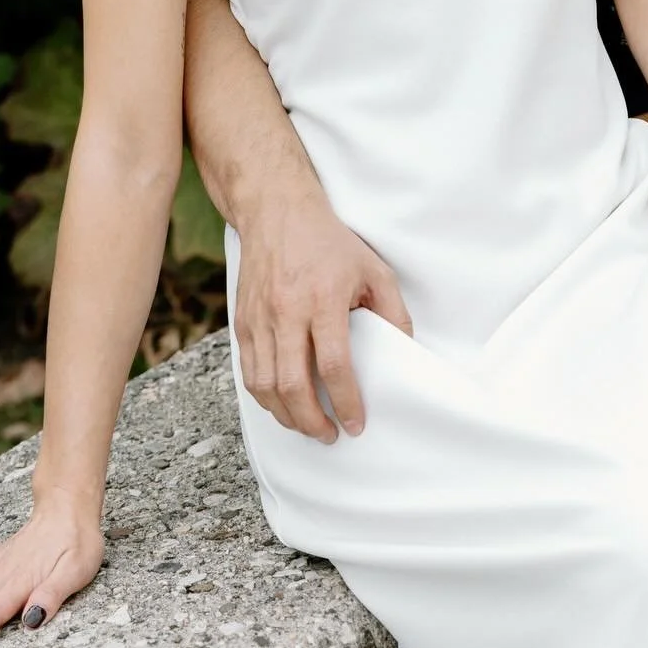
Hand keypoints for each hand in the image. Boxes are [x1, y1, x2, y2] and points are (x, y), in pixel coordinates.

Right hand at [235, 191, 411, 442]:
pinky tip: (283, 405)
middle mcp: (286, 311)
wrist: (276, 211)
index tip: (356, 424)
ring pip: (265, 385)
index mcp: (322, 299)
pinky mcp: (243, 321)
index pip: (334, 365)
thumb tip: (405, 351)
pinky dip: (265, 397)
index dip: (346, 402)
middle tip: (331, 435)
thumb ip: (392, 311)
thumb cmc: (328, 241)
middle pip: (293, 384)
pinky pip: (249, 372)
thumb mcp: (373, 268)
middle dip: (313, 421)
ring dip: (287, 416)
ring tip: (309, 427)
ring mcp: (259, 318)